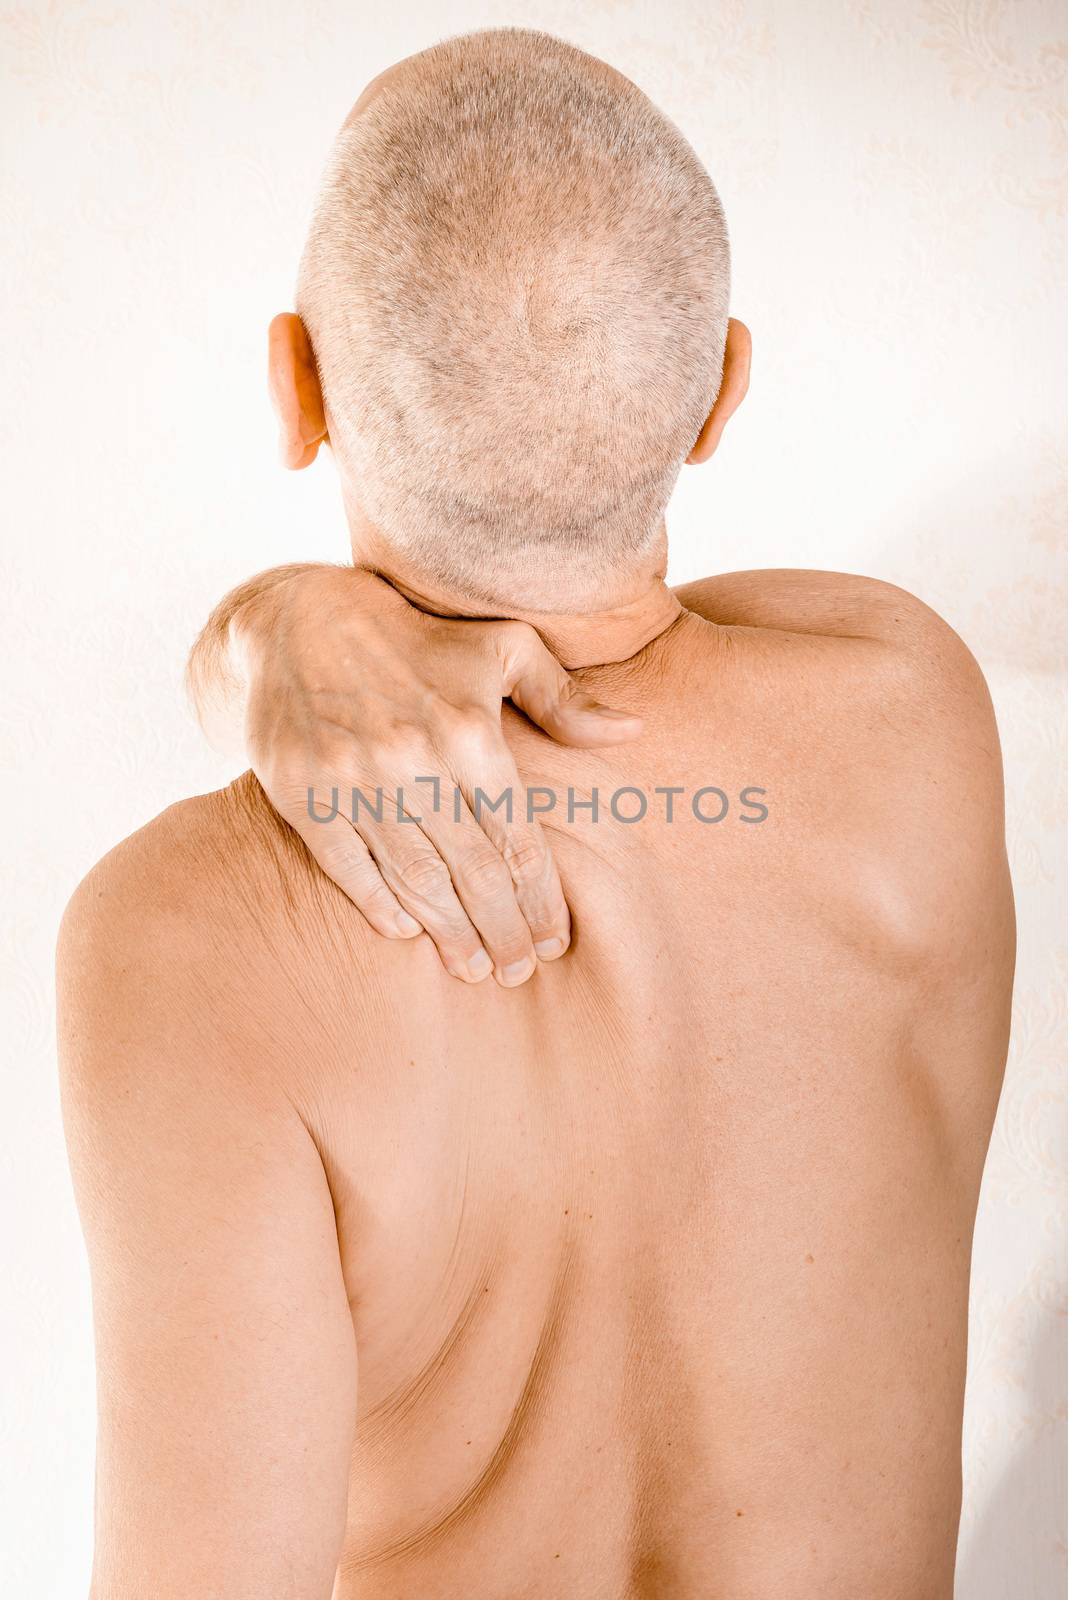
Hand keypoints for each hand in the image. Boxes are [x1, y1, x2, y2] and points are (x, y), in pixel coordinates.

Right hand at [195, 564, 641, 985]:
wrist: (295, 619)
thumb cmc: (418, 636)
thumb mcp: (501, 646)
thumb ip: (563, 698)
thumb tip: (633, 732)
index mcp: (467, 729)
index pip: (515, 837)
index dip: (539, 896)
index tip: (555, 939)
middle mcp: (410, 759)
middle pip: (471, 869)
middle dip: (502, 928)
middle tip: (519, 970)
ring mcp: (351, 779)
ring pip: (414, 877)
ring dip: (449, 931)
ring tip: (475, 967)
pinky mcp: (300, 791)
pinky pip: (347, 865)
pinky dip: (379, 904)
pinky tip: (409, 934)